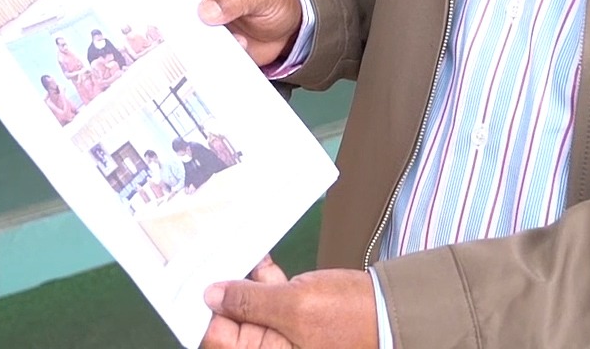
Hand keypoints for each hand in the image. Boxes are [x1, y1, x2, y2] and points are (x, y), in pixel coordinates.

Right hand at [178, 0, 303, 66]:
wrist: (292, 30)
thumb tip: (208, 8)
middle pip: (168, 6)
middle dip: (168, 19)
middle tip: (181, 28)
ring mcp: (201, 22)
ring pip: (179, 32)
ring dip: (188, 42)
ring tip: (207, 44)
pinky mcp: (208, 44)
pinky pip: (197, 52)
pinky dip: (203, 58)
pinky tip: (219, 56)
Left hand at [203, 264, 376, 348]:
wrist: (392, 312)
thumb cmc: (352, 318)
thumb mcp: (296, 306)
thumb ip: (251, 301)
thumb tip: (212, 295)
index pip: (218, 338)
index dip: (206, 310)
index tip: (197, 279)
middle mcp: (270, 348)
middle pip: (230, 322)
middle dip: (223, 291)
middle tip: (212, 256)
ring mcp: (282, 335)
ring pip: (249, 305)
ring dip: (244, 280)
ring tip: (237, 250)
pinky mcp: (295, 318)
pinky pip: (269, 299)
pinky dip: (264, 279)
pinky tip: (261, 258)